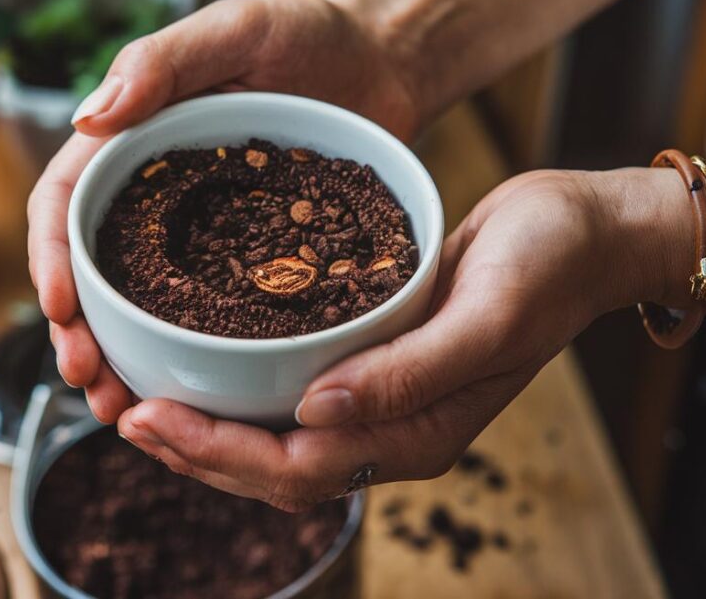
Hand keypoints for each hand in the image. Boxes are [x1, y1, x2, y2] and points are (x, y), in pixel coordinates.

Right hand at [29, 0, 427, 421]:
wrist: (381, 66)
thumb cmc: (307, 36)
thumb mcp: (237, 31)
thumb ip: (165, 62)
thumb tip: (89, 116)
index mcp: (131, 141)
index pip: (66, 201)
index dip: (52, 258)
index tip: (61, 310)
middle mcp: (153, 195)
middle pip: (91, 271)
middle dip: (78, 333)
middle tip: (90, 383)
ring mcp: (197, 235)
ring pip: (141, 307)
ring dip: (121, 361)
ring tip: (123, 411)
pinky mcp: (245, 263)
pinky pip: (207, 317)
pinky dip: (189, 360)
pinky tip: (192, 399)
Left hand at [115, 169, 685, 509]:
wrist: (585, 233)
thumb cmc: (550, 267)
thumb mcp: (487, 315)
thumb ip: (408, 374)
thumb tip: (316, 416)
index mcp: (420, 435)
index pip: (297, 469)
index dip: (217, 452)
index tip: (150, 417)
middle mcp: (393, 430)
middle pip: (273, 470)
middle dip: (193, 452)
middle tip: (120, 413)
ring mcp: (382, 402)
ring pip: (276, 443)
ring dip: (207, 431)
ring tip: (139, 401)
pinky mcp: (373, 365)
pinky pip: (293, 401)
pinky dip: (239, 395)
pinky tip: (198, 366)